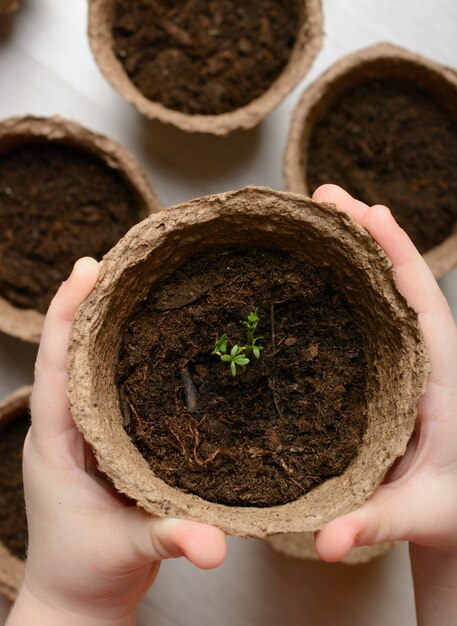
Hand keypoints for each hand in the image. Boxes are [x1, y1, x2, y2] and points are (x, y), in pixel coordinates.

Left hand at [12, 258, 225, 625]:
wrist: (82, 601)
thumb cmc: (89, 573)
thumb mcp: (128, 552)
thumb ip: (171, 539)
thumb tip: (217, 544)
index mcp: (55, 444)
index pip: (56, 364)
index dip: (67, 314)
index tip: (87, 269)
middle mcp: (67, 429)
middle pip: (71, 351)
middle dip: (88, 303)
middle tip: (118, 260)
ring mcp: (87, 434)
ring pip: (91, 366)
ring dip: (107, 325)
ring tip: (134, 285)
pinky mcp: (109, 442)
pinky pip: (114, 388)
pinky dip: (127, 358)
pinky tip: (153, 340)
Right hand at [311, 185, 456, 561]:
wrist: (455, 513)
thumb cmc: (451, 508)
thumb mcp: (418, 516)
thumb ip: (375, 523)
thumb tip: (325, 540)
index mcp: (442, 377)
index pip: (421, 302)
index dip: (395, 254)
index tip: (368, 212)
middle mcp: (423, 358)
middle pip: (396, 282)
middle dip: (363, 235)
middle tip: (323, 198)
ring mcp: (403, 360)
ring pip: (381, 294)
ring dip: (352, 254)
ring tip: (315, 220)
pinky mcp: (385, 370)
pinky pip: (366, 318)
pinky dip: (344, 288)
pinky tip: (316, 275)